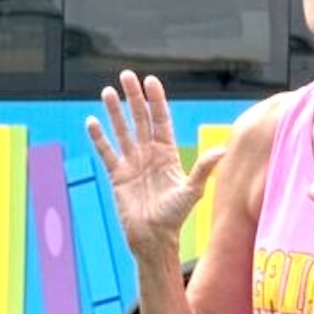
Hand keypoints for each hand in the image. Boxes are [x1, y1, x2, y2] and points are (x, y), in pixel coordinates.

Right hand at [86, 70, 224, 258]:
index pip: (161, 120)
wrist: (153, 238)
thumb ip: (203, 169)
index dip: (156, 100)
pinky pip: (106, 152)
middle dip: (133, 97)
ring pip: (122, 131)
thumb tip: (222, 150)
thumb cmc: (175, 216)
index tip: (151, 81)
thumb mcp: (191, 191)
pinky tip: (92, 121)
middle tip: (126, 75)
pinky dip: (99, 138)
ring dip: (114, 112)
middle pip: (140, 119)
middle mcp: (149, 154)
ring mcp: (132, 163)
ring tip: (107, 92)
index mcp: (168, 153)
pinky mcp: (117, 175)